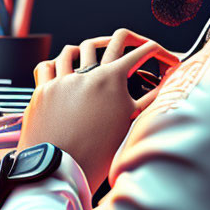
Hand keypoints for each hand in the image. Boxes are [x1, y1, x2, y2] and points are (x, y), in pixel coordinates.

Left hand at [18, 29, 179, 191]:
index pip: (142, 53)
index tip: (166, 59)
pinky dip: (55, 63)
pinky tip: (60, 67)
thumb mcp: (129, 123)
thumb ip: (148, 100)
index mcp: (111, 80)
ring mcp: (63, 80)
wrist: (60, 170)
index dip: (160, 53)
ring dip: (91, 49)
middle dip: (132, 39)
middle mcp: (87, 73)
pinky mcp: (43, 90)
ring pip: (76, 48)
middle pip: (115, 39)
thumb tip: (164, 87)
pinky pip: (46, 65)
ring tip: (98, 53)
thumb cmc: (95, 154)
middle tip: (138, 45)